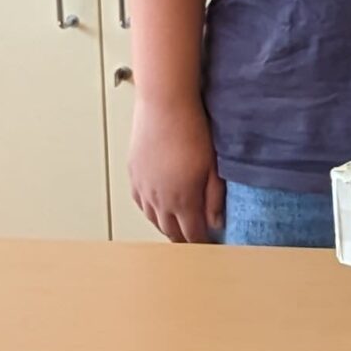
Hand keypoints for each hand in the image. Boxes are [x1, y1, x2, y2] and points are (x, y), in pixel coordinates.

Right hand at [130, 92, 223, 242]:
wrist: (164, 106)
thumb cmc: (193, 131)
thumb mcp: (213, 166)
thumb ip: (214, 198)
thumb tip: (216, 222)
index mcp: (182, 200)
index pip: (192, 234)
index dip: (202, 242)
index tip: (210, 244)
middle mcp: (159, 200)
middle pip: (170, 231)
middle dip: (184, 238)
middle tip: (195, 238)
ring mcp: (143, 188)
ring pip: (153, 219)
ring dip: (166, 225)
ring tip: (179, 225)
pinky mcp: (134, 175)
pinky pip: (140, 203)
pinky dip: (151, 210)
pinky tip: (158, 207)